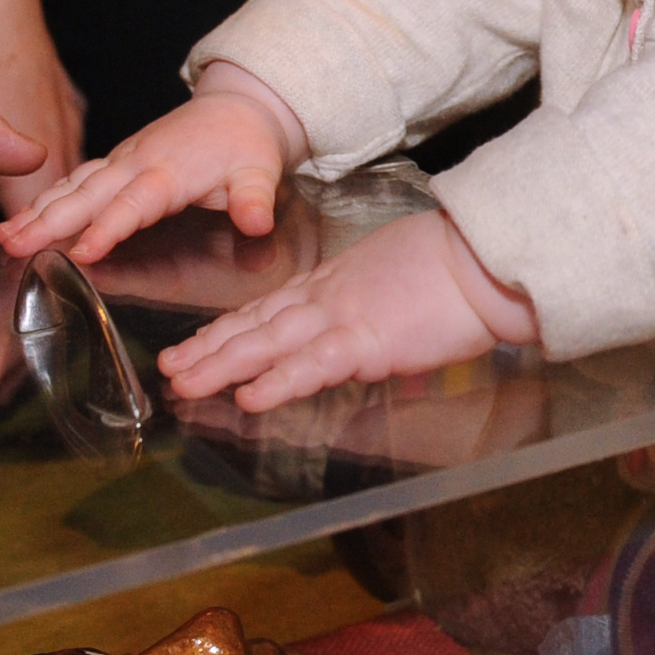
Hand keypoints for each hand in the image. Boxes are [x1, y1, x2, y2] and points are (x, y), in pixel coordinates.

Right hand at [0, 62, 307, 263]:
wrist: (237, 107)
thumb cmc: (246, 144)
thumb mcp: (261, 171)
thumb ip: (254, 198)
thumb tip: (257, 221)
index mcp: (170, 172)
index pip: (134, 204)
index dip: (108, 228)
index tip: (83, 252)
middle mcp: (137, 164)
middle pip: (88, 195)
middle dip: (49, 220)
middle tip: (12, 244)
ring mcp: (123, 161)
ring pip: (73, 186)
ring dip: (38, 210)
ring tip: (4, 236)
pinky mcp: (117, 162)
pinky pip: (76, 180)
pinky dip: (47, 198)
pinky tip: (23, 219)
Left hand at [157, 210, 538, 413]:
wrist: (485, 257)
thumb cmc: (455, 268)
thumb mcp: (400, 281)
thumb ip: (379, 311)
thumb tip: (376, 340)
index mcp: (337, 284)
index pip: (270, 309)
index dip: (230, 327)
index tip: (197, 341)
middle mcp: (328, 298)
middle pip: (256, 325)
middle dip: (210, 347)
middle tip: (169, 367)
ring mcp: (343, 318)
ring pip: (268, 343)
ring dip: (222, 364)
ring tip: (184, 381)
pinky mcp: (368, 341)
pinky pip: (312, 365)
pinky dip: (278, 381)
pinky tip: (248, 397)